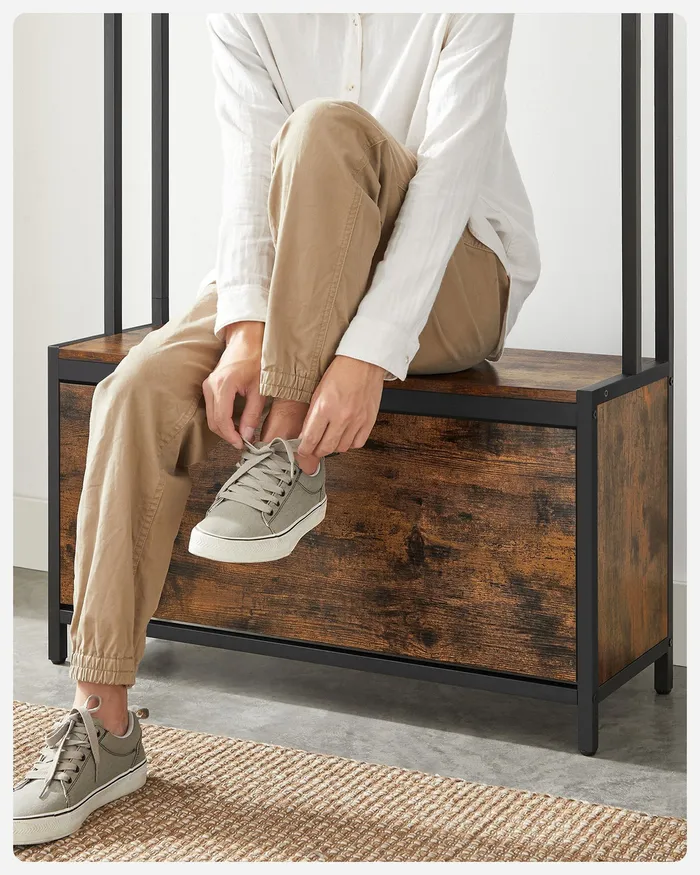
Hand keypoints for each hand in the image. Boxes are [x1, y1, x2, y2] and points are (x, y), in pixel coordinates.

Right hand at [202, 322, 265, 448]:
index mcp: (224, 385)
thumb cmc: (256, 360)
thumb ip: (252, 414)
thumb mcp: (259, 389)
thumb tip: (247, 436)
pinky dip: (221, 419)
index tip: (242, 444)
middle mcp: (211, 386)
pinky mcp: (209, 385)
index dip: (231, 436)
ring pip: (210, 416)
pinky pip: (211, 408)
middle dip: (227, 435)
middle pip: (213, 421)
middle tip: (243, 441)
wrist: (246, 340)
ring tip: (241, 433)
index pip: (221, 419)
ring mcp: (207, 385)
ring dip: (224, 428)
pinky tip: (235, 422)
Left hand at [298, 355, 385, 457]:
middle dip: (317, 451)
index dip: (304, 449)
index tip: (302, 450)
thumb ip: (312, 415)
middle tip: (314, 449)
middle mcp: (341, 417)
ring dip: (333, 447)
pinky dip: (350, 443)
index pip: (310, 439)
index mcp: (324, 407)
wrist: (364, 362)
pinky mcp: (369, 421)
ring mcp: (357, 420)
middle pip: (326, 447)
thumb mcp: (318, 392)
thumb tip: (306, 434)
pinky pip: (358, 443)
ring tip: (330, 441)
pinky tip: (346, 436)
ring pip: (342, 448)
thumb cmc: (341, 371)